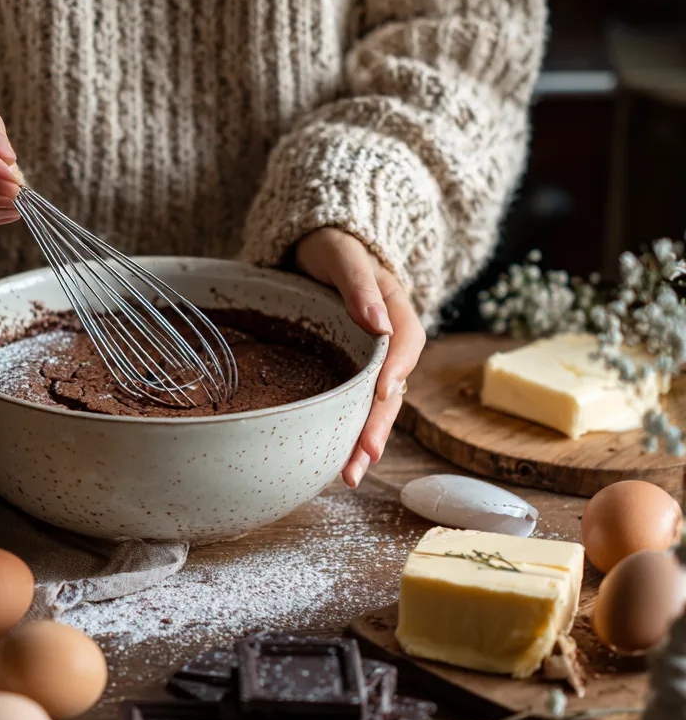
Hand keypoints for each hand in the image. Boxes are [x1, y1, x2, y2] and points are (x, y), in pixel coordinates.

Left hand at [295, 228, 424, 487]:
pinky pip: (356, 403)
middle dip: (380, 422)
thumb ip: (359, 283)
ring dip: (366, 438)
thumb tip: (377, 321)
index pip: (405, 340)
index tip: (383, 392)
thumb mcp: (340, 253)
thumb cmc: (329, 245)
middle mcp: (388, 337)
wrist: (314, 247)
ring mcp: (371, 357)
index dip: (397, 368)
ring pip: (377, 403)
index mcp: (394, 306)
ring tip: (351, 474)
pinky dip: (350, 431)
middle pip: (392, 385)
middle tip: (364, 456)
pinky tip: (339, 459)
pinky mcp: (352, 370)